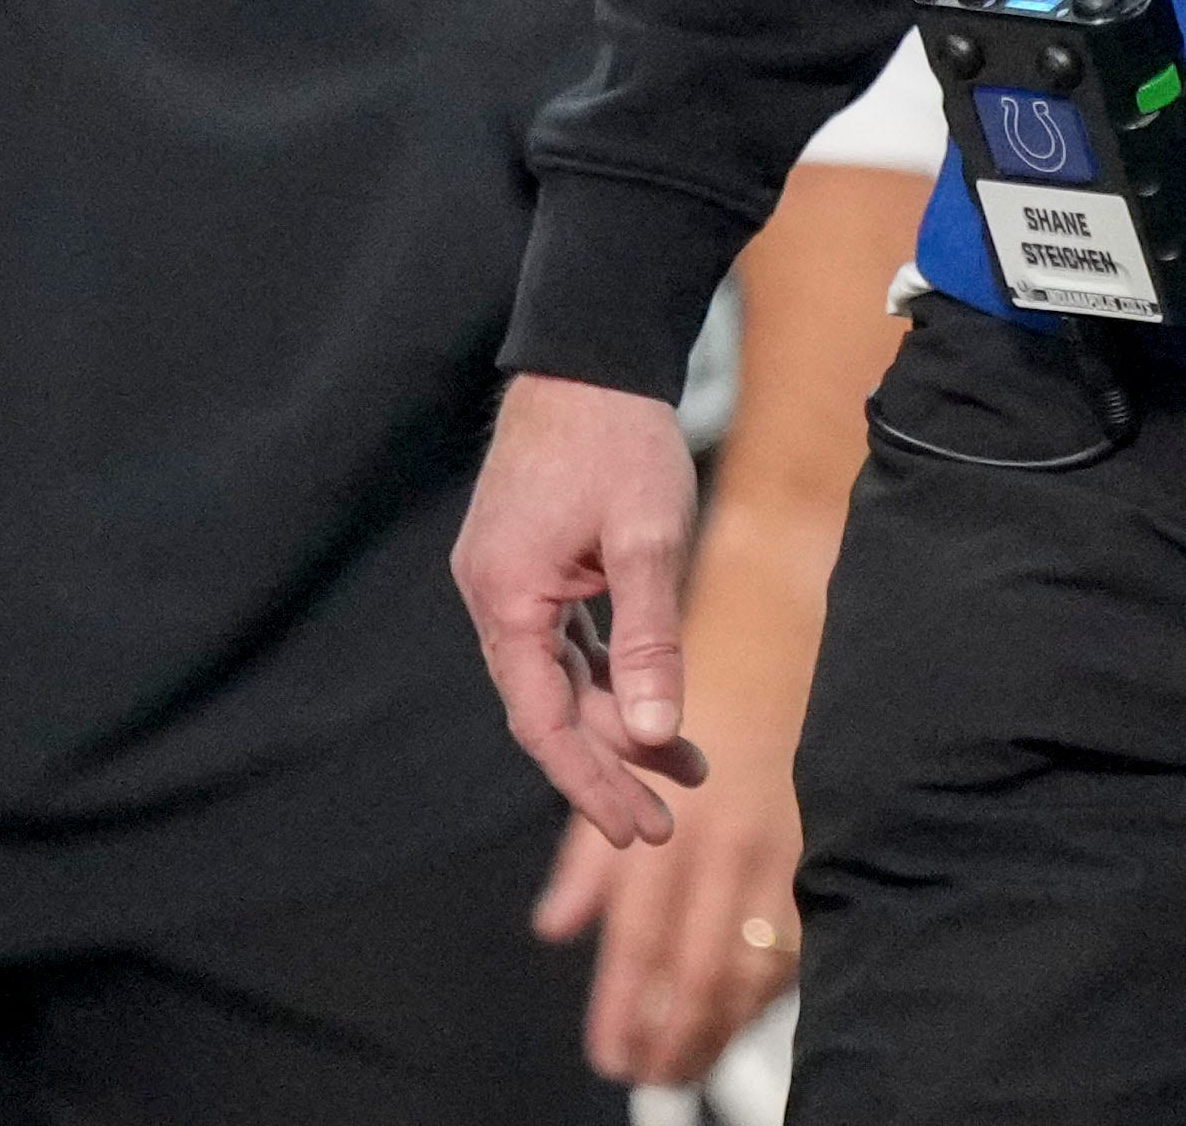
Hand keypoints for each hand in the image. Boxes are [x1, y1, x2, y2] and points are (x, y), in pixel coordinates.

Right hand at [453, 373, 712, 848]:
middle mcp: (494, 600)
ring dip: (620, 721)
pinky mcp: (530, 567)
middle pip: (550, 709)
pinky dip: (609, 675)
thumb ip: (649, 638)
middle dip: (611, 765)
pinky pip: (566, 643)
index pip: (543, 723)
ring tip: (690, 768)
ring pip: (561, 679)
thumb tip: (659, 732)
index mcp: (506, 600)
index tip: (636, 830)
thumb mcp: (649, 538)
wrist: (592, 355)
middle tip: (666, 820)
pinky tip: (652, 702)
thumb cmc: (621, 439)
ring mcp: (508, 583)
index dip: (590, 783)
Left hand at [533, 738, 804, 1086]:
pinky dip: (764, 996)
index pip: (640, 944)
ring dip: (721, 1031)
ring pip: (755, 973)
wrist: (765, 679)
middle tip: (652, 1076)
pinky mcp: (814, 864)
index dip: (625, 1012)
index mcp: (669, 835)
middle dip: (675, 1040)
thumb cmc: (680, 744)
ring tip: (691, 1066)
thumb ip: (585, 864)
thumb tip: (553, 928)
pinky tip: (737, 1020)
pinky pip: (794, 949)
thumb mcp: (616, 787)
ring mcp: (778, 861)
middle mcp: (725, 852)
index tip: (611, 1058)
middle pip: (700, 973)